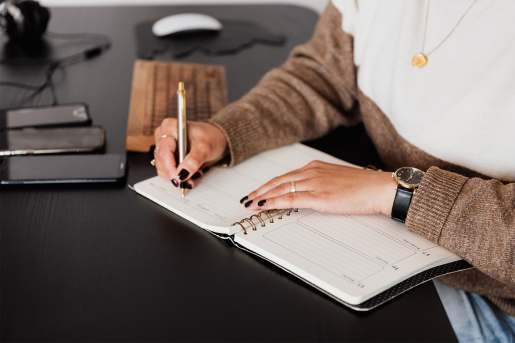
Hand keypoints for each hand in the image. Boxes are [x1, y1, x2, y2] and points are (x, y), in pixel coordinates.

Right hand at [153, 118, 227, 186]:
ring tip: (194, 173)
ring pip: (162, 168)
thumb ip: (194, 160)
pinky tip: (191, 172)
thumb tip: (182, 174)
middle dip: (175, 173)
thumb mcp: (205, 148)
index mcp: (170, 127)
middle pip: (161, 161)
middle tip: (190, 180)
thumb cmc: (211, 137)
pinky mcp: (167, 155)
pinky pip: (167, 170)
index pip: (164, 152)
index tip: (180, 178)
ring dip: (178, 175)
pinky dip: (179, 175)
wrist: (217, 138)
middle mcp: (163, 135)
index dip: (170, 168)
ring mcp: (164, 146)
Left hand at [241, 160, 396, 215]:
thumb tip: (307, 194)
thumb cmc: (362, 186)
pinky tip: (265, 205)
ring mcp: (315, 183)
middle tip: (246, 199)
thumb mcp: (336, 181)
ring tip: (250, 204)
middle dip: (260, 190)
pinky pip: (291, 198)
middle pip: (278, 181)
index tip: (258, 191)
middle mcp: (312, 172)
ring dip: (262, 197)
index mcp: (315, 167)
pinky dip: (275, 201)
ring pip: (281, 188)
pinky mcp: (320, 196)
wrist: (378, 188)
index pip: (285, 176)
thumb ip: (319, 185)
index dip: (268, 185)